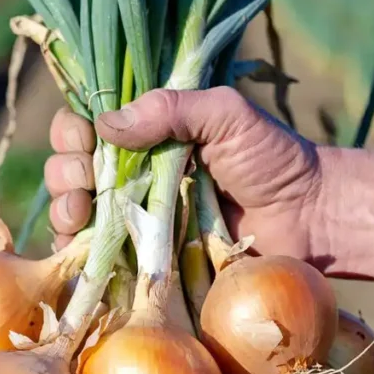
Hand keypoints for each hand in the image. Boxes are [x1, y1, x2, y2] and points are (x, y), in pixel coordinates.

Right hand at [45, 87, 326, 260]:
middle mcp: (136, 177)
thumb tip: (106, 124)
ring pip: (75, 216)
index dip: (73, 132)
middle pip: (71, 171)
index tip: (83, 139)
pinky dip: (79, 255)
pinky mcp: (148, 264)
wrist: (310, 219)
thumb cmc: (273, 159)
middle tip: (85, 180)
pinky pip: (101, 262)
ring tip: (79, 214)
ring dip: (63, 211)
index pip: (88, 127)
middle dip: (65, 173)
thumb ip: (171, 109)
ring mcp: (139, 223)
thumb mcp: (225, 115)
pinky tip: (79, 247)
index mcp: (148, 135)